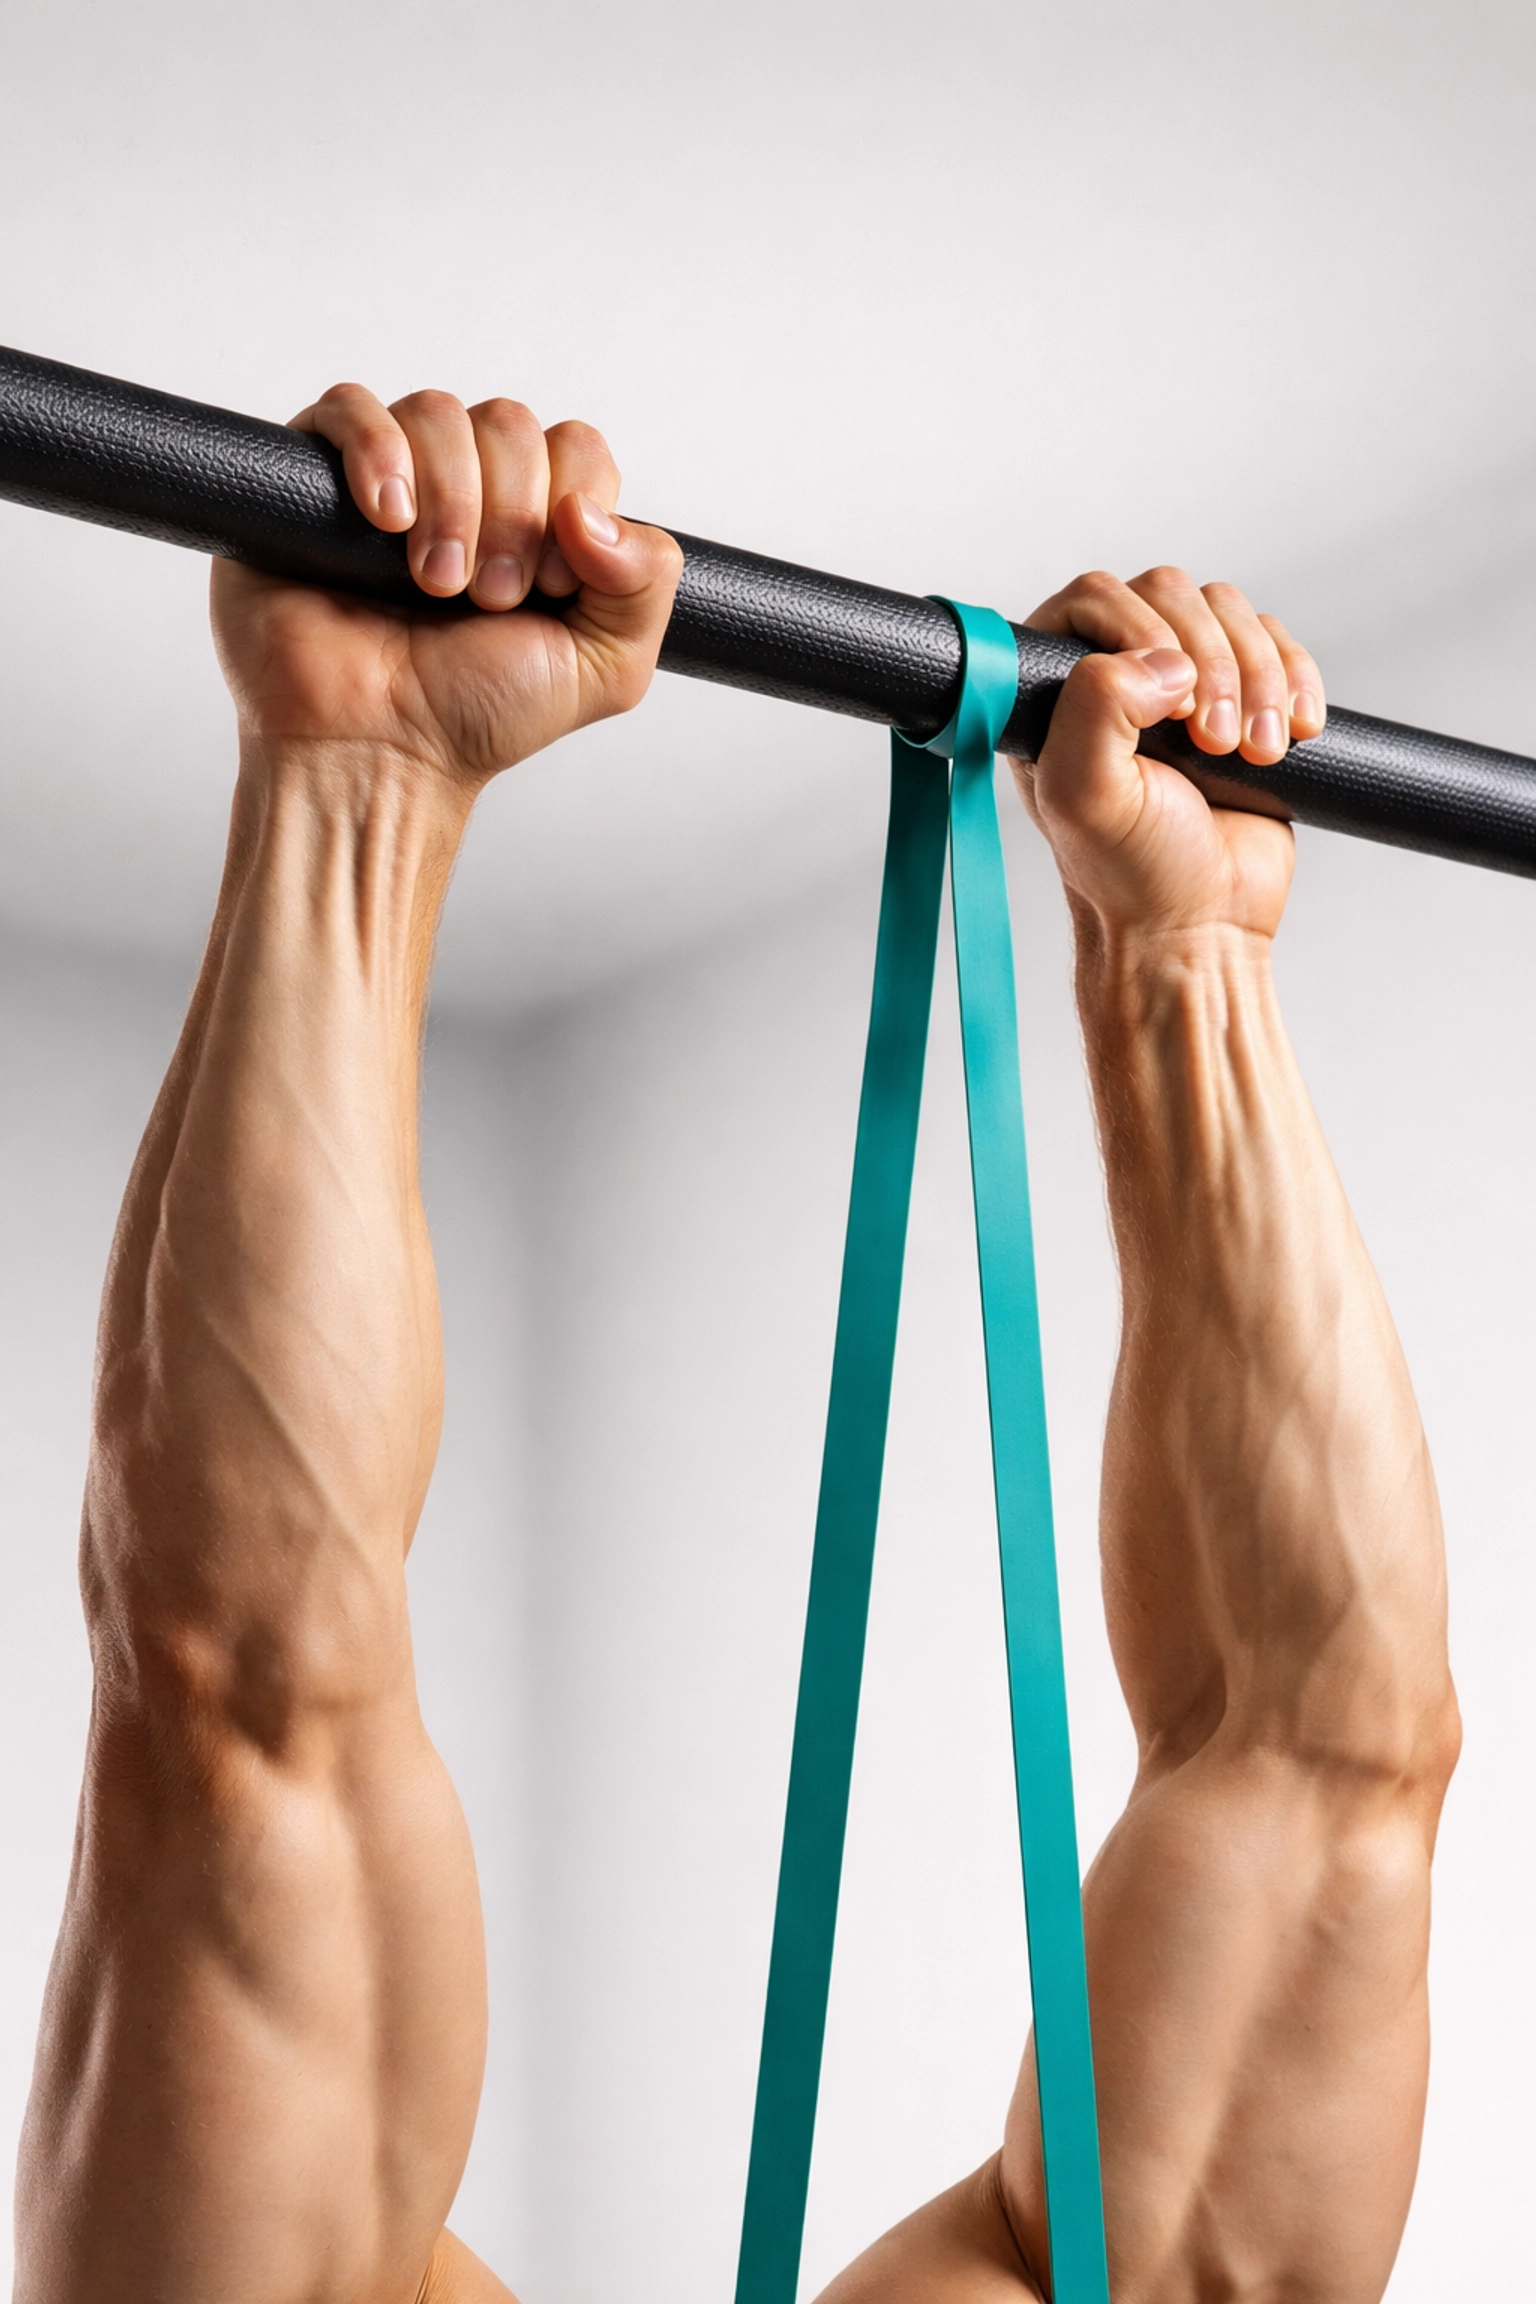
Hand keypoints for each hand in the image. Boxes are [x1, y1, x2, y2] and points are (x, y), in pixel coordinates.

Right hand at [209, 383, 682, 787]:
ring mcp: (394, 480)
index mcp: (540, 524)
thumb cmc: (476, 715)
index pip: (576, 448)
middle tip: (486, 597)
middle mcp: (470, 490)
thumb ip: (646, 583)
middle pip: (510, 424)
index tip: (549, 588)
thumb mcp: (605, 667)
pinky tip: (386, 519)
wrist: (376, 750)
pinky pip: (349, 407)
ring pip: (438, 414)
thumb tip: (591, 508)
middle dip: (509, 515)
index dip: (572, 503)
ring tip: (433, 583)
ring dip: (451, 501)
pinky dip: (377, 453)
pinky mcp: (315, 478)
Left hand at [1010, 567, 1325, 940]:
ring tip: (1256, 750)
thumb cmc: (1132, 874)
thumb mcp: (1088, 796)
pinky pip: (1276, 643)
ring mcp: (1180, 683)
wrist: (1201, 926)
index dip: (1139, 629)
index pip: (1092, 598)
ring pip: (1228, 612)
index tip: (1169, 705)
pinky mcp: (1241, 697)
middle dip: (1210, 661)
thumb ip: (1094, 708)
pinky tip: (1294, 731)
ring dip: (1258, 676)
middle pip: (1171, 594)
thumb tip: (1162, 659)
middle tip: (1214, 743)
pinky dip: (1295, 678)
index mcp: (1055, 693)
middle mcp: (1113, 677)